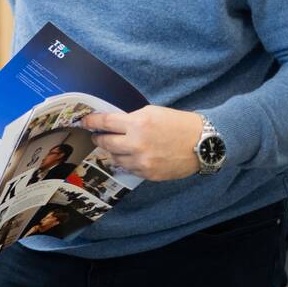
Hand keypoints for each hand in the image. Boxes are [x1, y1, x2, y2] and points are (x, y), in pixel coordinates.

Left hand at [82, 106, 202, 180]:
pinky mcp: (149, 174)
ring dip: (112, 151)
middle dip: (99, 138)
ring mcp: (142, 161)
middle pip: (105, 143)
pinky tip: (130, 156)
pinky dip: (126, 162)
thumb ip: (131, 119)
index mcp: (137, 124)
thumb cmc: (178, 124)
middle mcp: (137, 144)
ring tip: (115, 146)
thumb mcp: (152, 112)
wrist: (203, 143)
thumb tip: (112, 124)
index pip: (105, 123)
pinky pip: (129, 168)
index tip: (84, 122)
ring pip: (115, 158)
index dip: (92, 122)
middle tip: (97, 136)